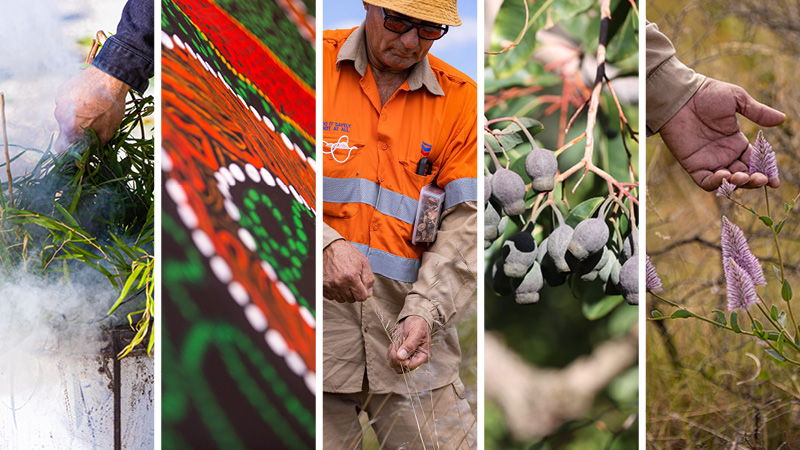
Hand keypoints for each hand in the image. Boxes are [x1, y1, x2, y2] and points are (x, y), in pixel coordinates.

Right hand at [54, 65, 130, 151]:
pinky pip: (66, 101)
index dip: (69, 150)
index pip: (60, 147)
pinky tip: (89, 98)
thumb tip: (92, 151)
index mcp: (70, 128)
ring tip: (93, 108)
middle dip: (77, 129)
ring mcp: (59, 100)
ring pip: (66, 114)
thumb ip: (96, 144)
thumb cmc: (111, 106)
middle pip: (65, 129)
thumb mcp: (108, 130)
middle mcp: (59, 115)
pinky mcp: (62, 89)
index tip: (78, 147)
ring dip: (76, 114)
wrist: (110, 78)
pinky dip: (75, 102)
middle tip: (93, 123)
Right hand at [322, 239, 373, 301]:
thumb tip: (369, 294)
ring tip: (344, 282)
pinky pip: (331, 297)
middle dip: (354, 293)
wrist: (329, 246)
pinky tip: (336, 283)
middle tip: (352, 282)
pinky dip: (334, 293)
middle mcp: (340, 283)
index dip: (363, 293)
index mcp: (352, 277)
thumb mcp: (363, 262)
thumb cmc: (347, 253)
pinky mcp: (322, 285)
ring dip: (344, 293)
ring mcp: (329, 285)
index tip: (361, 287)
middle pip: (351, 300)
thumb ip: (369, 279)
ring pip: (341, 300)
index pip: (361, 297)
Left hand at [387, 315, 430, 372]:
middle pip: (402, 369)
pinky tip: (393, 345)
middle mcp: (414, 358)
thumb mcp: (417, 333)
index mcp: (422, 356)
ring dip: (391, 356)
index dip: (403, 362)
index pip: (411, 366)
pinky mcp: (399, 353)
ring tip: (393, 346)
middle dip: (395, 360)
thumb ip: (409, 345)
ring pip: (395, 365)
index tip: (398, 353)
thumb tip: (401, 357)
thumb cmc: (419, 325)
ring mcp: (406, 356)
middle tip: (393, 350)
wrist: (413, 318)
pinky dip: (389, 353)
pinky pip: (391, 359)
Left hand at [659, 78, 784, 190]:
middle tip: (760, 178)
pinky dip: (716, 183)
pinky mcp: (693, 165)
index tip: (774, 181)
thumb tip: (782, 119)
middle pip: (743, 175)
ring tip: (742, 176)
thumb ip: (757, 112)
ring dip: (737, 183)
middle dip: (753, 180)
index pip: (755, 162)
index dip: (765, 172)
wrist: (680, 96)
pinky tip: (724, 176)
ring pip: (727, 181)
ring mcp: (709, 161)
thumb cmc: (707, 94)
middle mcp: (724, 154)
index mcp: (736, 142)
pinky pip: (705, 181)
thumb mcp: (737, 100)